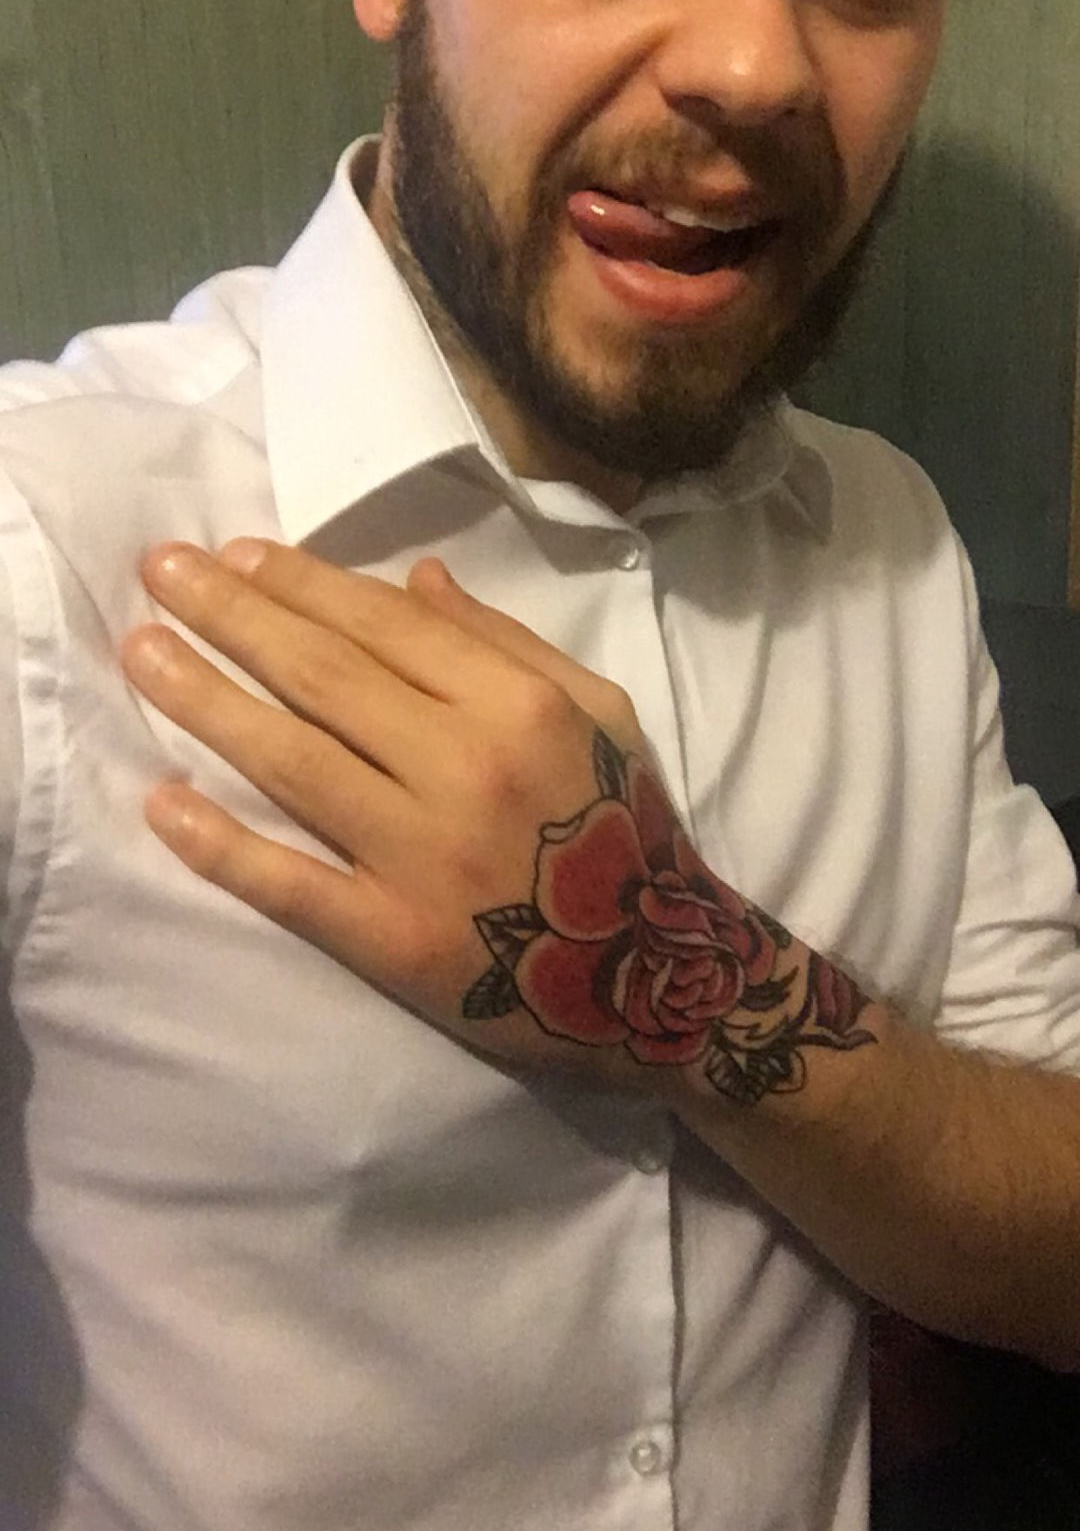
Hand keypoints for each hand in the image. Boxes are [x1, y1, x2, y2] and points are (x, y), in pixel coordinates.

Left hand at [121, 542, 875, 1102]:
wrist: (658, 976)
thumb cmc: (624, 829)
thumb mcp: (598, 714)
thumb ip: (505, 643)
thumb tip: (412, 577)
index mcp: (518, 704)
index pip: (384, 624)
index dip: (301, 582)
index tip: (234, 554)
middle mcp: (466, 769)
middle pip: (323, 676)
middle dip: (230, 613)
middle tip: (158, 570)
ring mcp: (424, 858)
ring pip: (291, 762)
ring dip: (205, 700)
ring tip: (141, 653)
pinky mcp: (394, 941)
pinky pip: (291, 884)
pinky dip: (220, 845)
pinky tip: (161, 803)